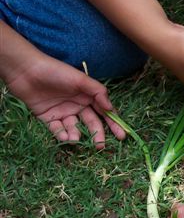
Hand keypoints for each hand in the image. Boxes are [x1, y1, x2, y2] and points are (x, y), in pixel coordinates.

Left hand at [4, 53, 124, 147]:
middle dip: (97, 134)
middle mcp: (77, 105)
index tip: (122, 135)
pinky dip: (61, 135)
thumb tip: (110, 108)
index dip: (113, 123)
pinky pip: (56, 129)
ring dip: (76, 136)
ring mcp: (62, 112)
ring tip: (75, 140)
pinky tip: (64, 137)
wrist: (27, 71)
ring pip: (74, 128)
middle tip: (100, 146)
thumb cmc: (56, 72)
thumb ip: (98, 92)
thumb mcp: (81, 79)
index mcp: (87, 96)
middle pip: (91, 123)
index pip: (104, 112)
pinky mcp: (47, 117)